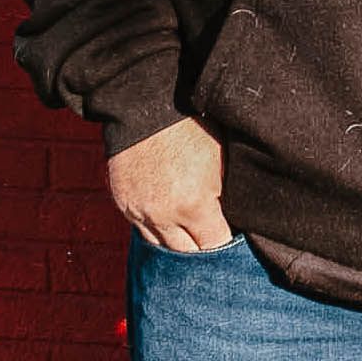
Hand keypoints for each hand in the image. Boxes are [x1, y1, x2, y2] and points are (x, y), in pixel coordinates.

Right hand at [107, 116, 231, 252]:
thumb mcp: (220, 161)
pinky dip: (157, 231)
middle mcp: (164, 217)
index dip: (227, 245)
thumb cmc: (193, 128)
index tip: (234, 240)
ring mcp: (140, 213)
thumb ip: (225, 197)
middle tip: (214, 243)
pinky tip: (170, 224)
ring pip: (162, 248)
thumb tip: (237, 221)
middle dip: (202, 250)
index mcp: (194, 206)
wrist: (148, 105)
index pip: (215, 246)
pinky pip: (143, 232)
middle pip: (187, 255)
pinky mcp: (124, 205)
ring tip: (192, 237)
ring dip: (177, 245)